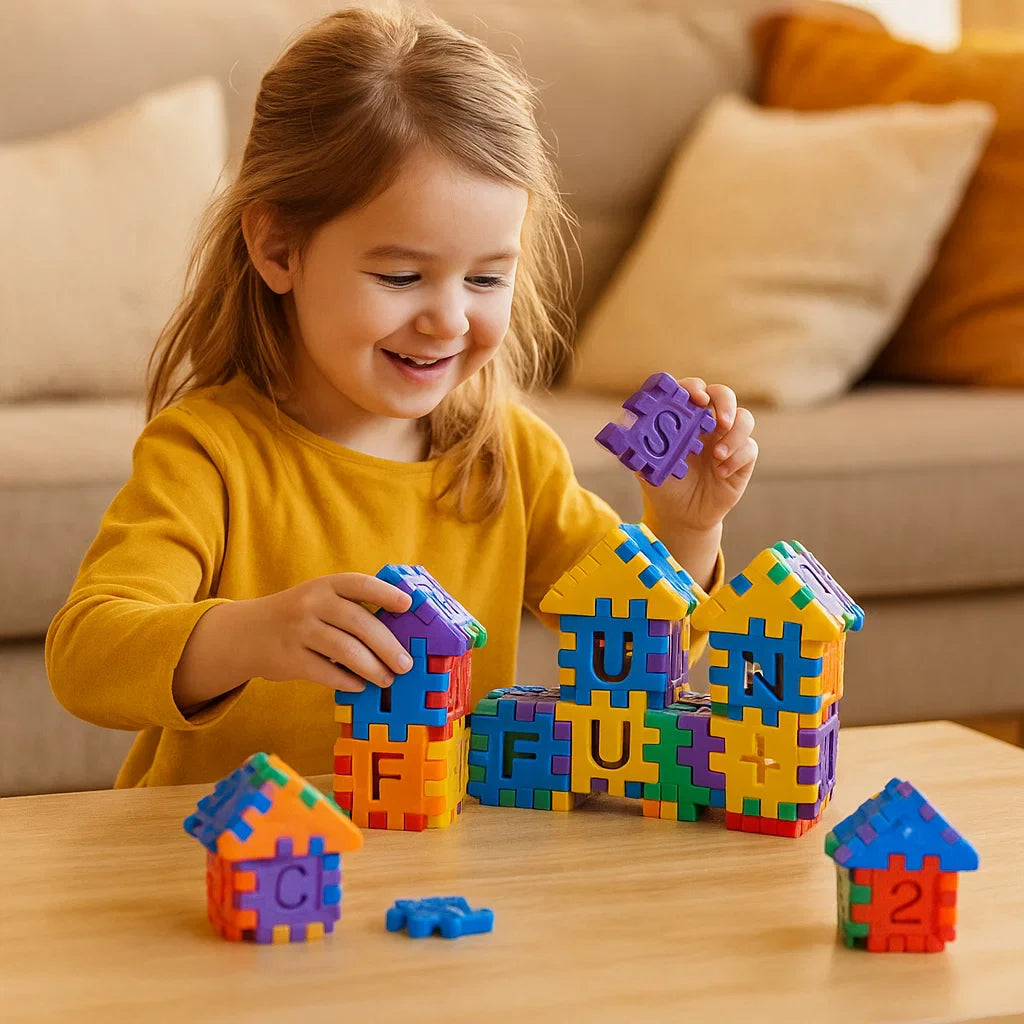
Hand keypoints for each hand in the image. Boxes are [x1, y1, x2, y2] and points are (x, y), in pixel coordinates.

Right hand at [248, 573, 413, 691]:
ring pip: (345, 650)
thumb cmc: (299, 616)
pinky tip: (360, 686)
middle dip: (387, 646)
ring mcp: (298, 630)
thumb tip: (398, 633)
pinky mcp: (289, 658)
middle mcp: (312, 604)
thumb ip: (351, 607)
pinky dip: (347, 681)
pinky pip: (326, 672)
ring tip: (387, 679)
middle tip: (405, 663)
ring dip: (372, 668)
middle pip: (359, 622)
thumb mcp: (319, 599)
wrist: (247, 633)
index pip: (359, 584)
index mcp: (326, 585)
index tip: (407, 605)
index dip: (385, 593)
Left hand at [640, 377, 757, 533]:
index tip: (695, 398)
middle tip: (719, 421)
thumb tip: (628, 424)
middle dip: (723, 402)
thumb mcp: (645, 466)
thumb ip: (638, 445)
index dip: (693, 387)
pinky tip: (721, 473)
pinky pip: (749, 447)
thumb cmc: (663, 485)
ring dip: (734, 434)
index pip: (690, 390)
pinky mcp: (742, 457)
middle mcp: (707, 422)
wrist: (681, 516)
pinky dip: (736, 458)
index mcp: (683, 418)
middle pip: (722, 394)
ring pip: (744, 417)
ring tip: (717, 455)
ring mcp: (727, 438)